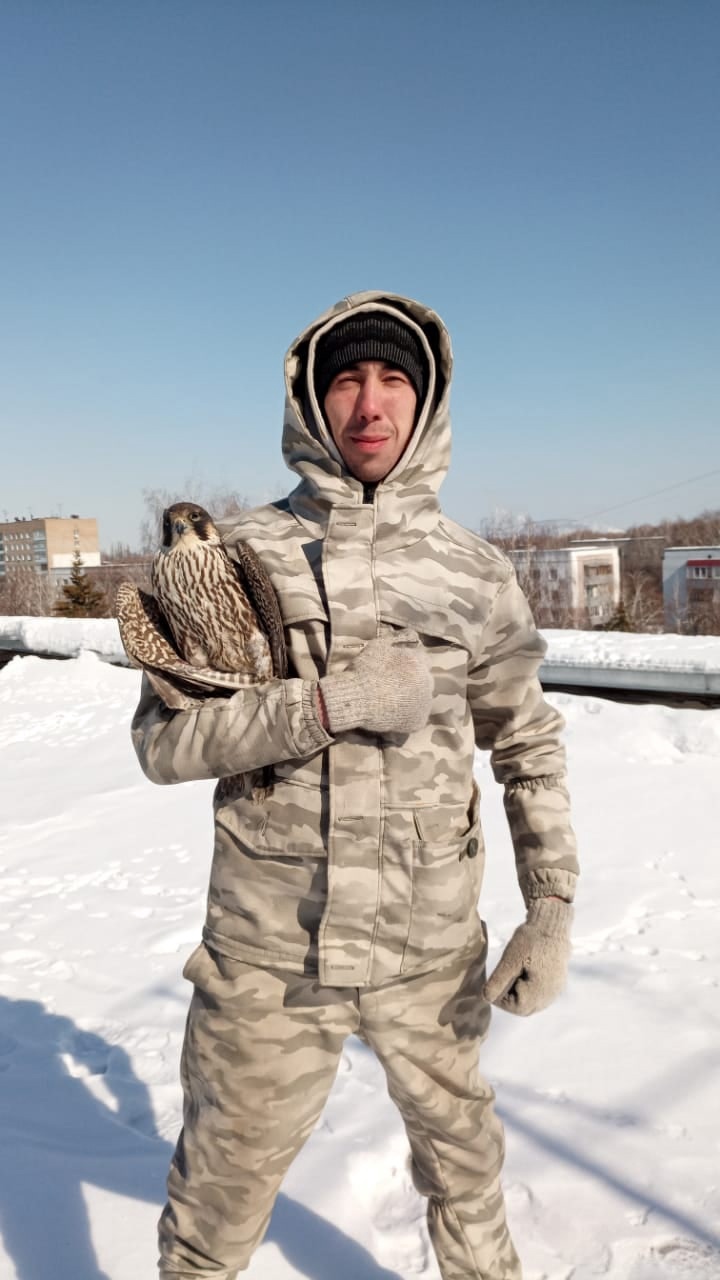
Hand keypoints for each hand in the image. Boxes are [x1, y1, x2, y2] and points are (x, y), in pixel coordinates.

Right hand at [318, 630, 432, 735]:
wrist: (357, 697)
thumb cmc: (366, 670)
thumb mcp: (380, 645)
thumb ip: (398, 638)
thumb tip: (413, 635)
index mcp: (419, 662)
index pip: (424, 661)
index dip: (411, 666)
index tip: (399, 670)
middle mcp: (427, 681)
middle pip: (425, 680)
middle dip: (414, 682)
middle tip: (394, 687)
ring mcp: (424, 703)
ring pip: (422, 699)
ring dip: (412, 699)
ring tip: (393, 703)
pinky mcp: (418, 721)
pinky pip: (417, 718)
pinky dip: (408, 717)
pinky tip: (394, 716)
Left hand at [484, 898, 572, 1015]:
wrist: (552, 923)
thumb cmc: (530, 940)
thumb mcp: (510, 959)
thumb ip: (498, 981)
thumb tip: (485, 999)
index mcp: (541, 992)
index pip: (517, 1008)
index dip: (502, 999)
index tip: (495, 981)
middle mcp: (551, 995)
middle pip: (525, 1007)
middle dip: (510, 996)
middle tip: (505, 974)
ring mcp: (556, 990)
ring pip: (532, 1002)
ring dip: (519, 992)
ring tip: (515, 970)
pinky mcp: (557, 982)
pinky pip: (540, 994)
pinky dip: (528, 987)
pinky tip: (524, 970)